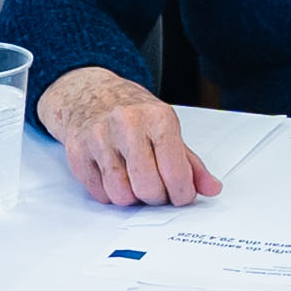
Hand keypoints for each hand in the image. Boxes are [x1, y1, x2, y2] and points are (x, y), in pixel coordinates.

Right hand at [42, 66, 210, 206]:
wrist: (88, 93)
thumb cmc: (132, 113)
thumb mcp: (167, 128)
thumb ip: (191, 163)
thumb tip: (212, 188)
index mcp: (157, 117)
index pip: (175, 172)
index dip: (181, 193)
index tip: (180, 195)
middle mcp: (127, 124)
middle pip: (148, 187)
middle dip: (156, 197)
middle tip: (157, 189)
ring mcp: (99, 137)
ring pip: (121, 194)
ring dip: (131, 197)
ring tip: (134, 182)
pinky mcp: (78, 151)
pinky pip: (99, 193)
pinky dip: (109, 193)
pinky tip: (114, 176)